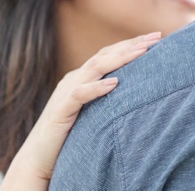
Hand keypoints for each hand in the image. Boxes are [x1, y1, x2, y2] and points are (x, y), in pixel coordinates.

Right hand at [0, 32, 160, 190]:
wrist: (37, 159)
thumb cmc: (70, 135)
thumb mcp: (94, 110)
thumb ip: (108, 97)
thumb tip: (138, 90)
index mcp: (82, 78)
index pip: (109, 54)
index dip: (132, 44)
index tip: (157, 37)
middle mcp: (74, 79)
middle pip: (105, 54)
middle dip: (132, 44)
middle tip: (156, 37)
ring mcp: (66, 93)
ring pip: (94, 68)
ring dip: (120, 58)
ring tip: (142, 51)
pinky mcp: (61, 110)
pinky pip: (79, 95)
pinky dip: (97, 87)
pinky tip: (115, 83)